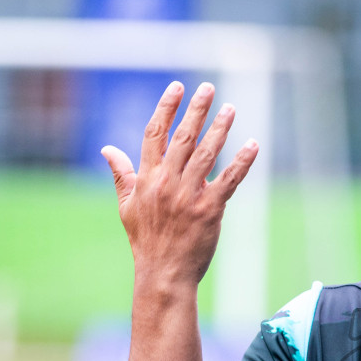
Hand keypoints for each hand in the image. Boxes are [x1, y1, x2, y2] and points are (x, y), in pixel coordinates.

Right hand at [101, 81, 259, 291]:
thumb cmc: (146, 240)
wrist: (163, 273)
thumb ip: (121, 174)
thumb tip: (107, 150)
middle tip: (208, 88)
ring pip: (206, 154)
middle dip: (196, 110)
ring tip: (230, 109)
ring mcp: (188, 195)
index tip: (177, 87)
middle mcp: (167, 182)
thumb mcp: (127, 206)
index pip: (155, 134)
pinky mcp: (209, 210)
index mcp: (146, 178)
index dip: (166, 108)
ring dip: (220, 129)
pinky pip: (228, 180)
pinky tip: (252, 145)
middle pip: (183, 137)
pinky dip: (242, 161)